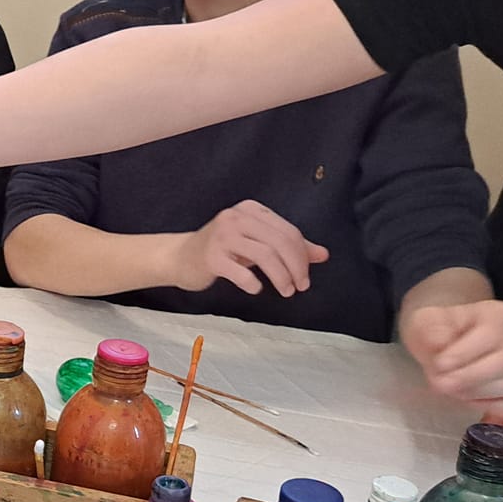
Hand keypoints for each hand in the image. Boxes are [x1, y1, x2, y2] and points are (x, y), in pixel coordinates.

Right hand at [172, 200, 329, 295]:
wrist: (180, 257)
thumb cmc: (223, 251)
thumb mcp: (256, 244)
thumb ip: (288, 247)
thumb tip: (323, 254)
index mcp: (250, 210)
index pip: (288, 231)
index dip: (303, 256)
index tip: (305, 276)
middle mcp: (236, 217)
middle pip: (280, 242)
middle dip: (296, 268)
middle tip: (300, 286)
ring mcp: (222, 236)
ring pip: (265, 255)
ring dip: (281, 277)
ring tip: (286, 291)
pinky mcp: (211, 256)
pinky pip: (241, 272)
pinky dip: (253, 283)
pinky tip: (255, 288)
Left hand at [400, 300, 502, 402]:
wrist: (444, 345)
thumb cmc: (438, 331)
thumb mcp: (425, 322)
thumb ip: (431, 329)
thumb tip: (439, 341)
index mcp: (498, 314)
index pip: (489, 334)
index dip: (464, 353)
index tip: (440, 364)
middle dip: (470, 376)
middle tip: (442, 383)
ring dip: (483, 392)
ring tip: (454, 389)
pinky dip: (494, 404)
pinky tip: (469, 398)